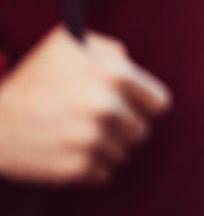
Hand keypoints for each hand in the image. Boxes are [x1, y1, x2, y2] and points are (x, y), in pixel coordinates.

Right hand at [0, 25, 171, 186]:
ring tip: (77, 134)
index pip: (158, 103)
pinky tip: (67, 150)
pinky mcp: (77, 168)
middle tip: (95, 121)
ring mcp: (92, 139)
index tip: (131, 107)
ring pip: (123, 153)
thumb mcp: (69, 43)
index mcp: (114, 75)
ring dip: (105, 147)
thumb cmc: (32, 78)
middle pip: (141, 131)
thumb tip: (131, 64)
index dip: (143, 105)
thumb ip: (109, 50)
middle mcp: (107, 107)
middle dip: (122, 127)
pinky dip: (90, 166)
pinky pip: (104, 172)